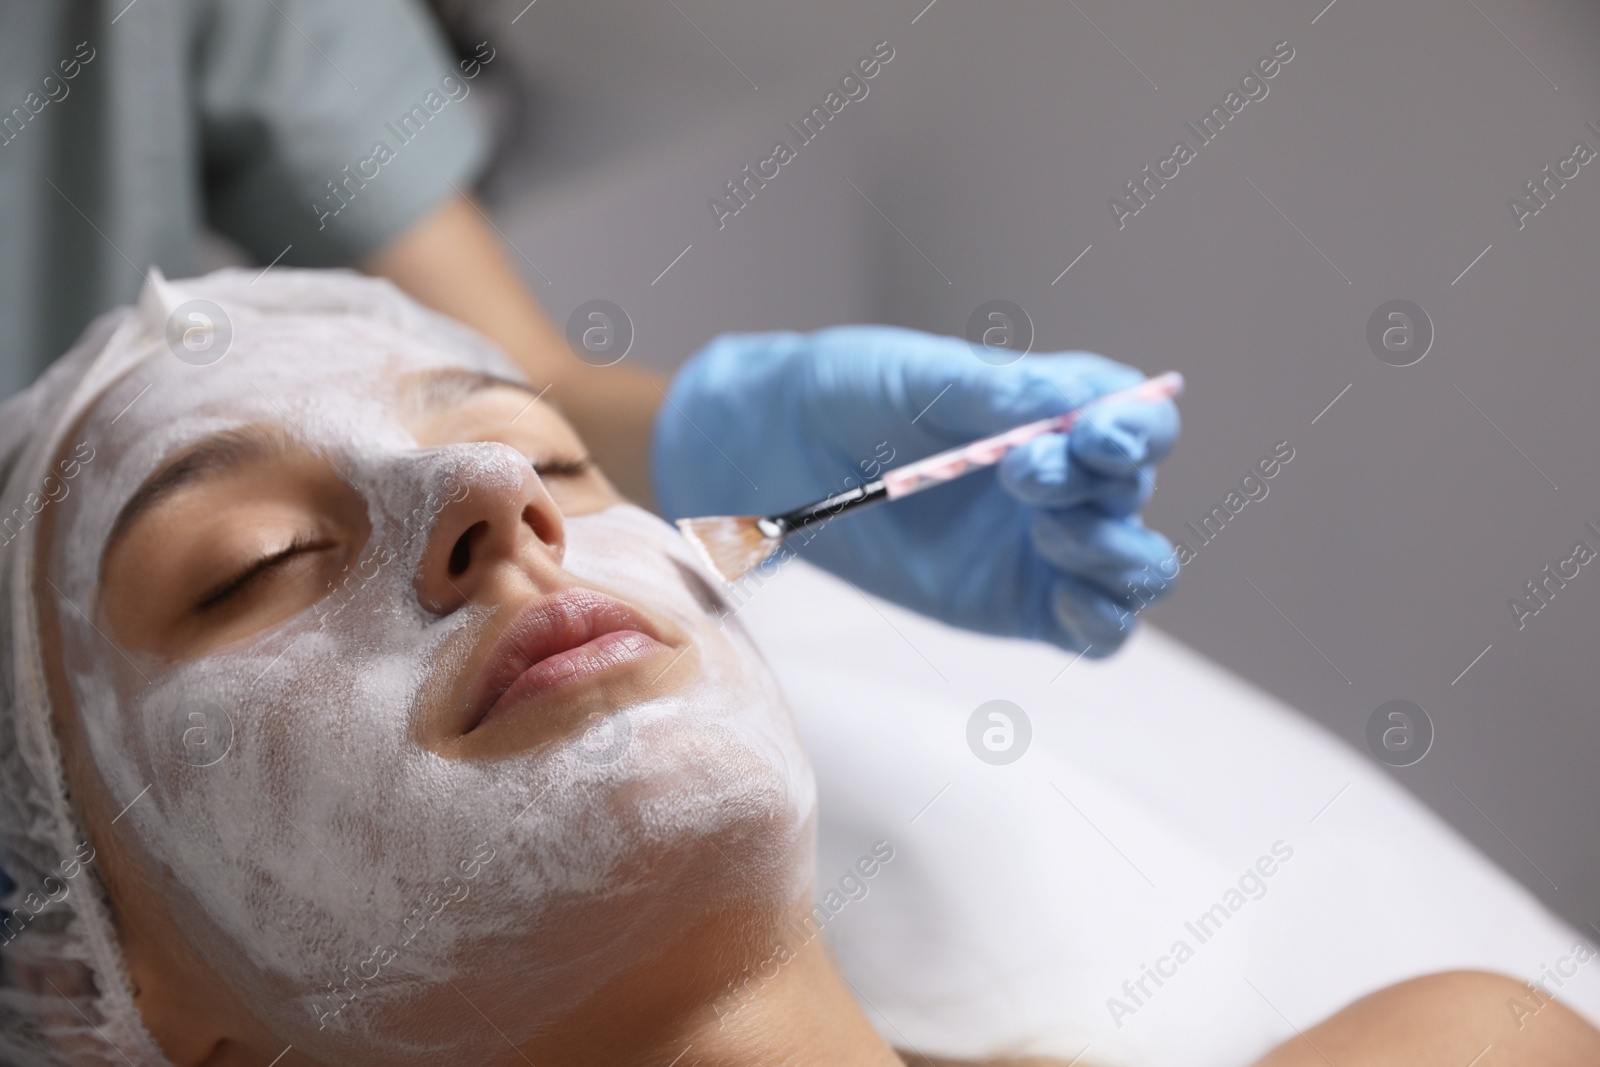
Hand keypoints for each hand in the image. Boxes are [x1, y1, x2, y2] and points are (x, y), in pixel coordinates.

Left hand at [651, 326, 1180, 654]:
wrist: (776, 454)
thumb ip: (994, 394)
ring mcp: (1046, 548)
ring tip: (1048, 533)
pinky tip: (1066, 604)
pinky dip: (1101, 623)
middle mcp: (1067, 479)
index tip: (1097, 436)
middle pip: (1132, 493)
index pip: (1136, 419)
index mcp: (1056, 410)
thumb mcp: (915, 374)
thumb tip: (1074, 402)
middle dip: (1096, 485)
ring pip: (1134, 568)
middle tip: (1020, 473)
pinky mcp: (1019, 607)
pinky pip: (1094, 631)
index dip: (1138, 428)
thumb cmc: (848, 394)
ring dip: (1115, 556)